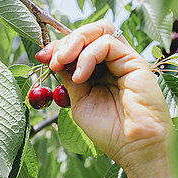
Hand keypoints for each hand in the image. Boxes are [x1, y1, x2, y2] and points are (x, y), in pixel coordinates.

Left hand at [35, 20, 172, 173]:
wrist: (134, 147)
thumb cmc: (109, 130)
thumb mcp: (79, 101)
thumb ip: (69, 78)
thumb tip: (53, 58)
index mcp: (100, 71)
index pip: (80, 45)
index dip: (59, 46)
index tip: (41, 57)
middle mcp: (114, 62)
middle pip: (90, 31)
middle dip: (66, 40)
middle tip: (51, 59)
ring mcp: (125, 60)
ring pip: (101, 30)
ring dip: (75, 42)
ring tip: (61, 63)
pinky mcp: (135, 61)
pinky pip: (108, 43)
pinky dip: (88, 55)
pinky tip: (80, 76)